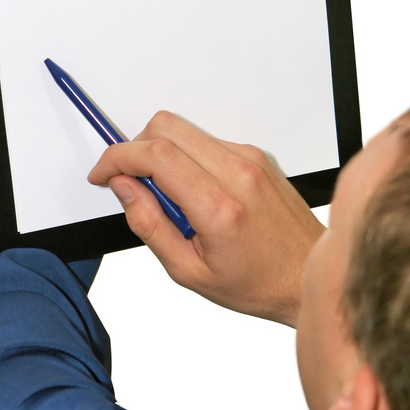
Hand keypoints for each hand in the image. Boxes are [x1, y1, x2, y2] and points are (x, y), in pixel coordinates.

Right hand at [88, 111, 324, 327]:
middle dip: (134, 147)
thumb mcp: (188, 271)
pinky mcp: (256, 154)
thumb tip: (123, 186)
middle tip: (129, 181)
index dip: (117, 157)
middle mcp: (237, 172)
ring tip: (170, 197)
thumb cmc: (256, 282)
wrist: (307, 272)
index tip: (102, 173)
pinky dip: (187, 156)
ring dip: (161, 152)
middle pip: (166, 127)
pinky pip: (206, 140)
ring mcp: (250, 158)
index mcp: (219, 207)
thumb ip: (149, 224)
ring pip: (184, 130)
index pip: (155, 156)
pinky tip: (194, 191)